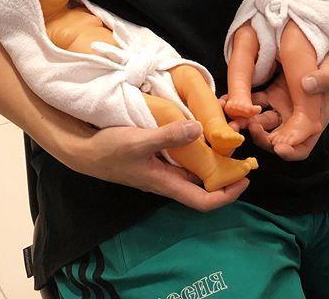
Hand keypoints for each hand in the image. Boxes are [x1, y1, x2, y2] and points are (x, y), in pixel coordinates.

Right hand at [68, 119, 248, 211]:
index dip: (228, 194)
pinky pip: (182, 155)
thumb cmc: (108, 150)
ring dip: (211, 157)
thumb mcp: (138, 140)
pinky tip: (199, 128)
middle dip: (225, 172)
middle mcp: (166, 178)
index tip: (246, 178)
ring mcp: (160, 168)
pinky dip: (195, 145)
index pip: (204, 200)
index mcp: (165, 183)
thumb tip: (199, 129)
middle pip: (203, 184)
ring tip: (227, 138)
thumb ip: (168, 135)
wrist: (82, 150)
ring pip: (193, 168)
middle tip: (243, 152)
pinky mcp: (154, 156)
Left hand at [220, 44, 328, 161]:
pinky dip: (242, 107)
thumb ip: (325, 77)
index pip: (303, 143)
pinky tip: (229, 102)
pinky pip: (254, 106)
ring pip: (264, 125)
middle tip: (253, 127)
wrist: (311, 39)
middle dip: (265, 139)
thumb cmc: (328, 57)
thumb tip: (307, 85)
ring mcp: (281, 106)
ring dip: (251, 125)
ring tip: (240, 115)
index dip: (291, 149)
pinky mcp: (269, 95)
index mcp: (315, 116)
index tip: (277, 146)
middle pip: (279, 141)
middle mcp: (296, 116)